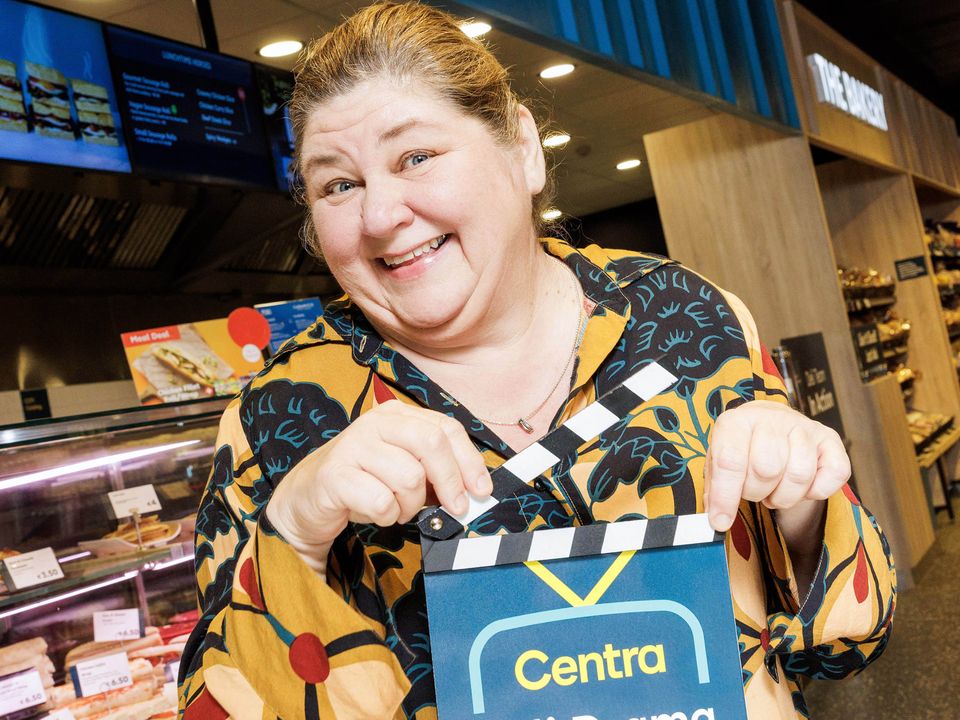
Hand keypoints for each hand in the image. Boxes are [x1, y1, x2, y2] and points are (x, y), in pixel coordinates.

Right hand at [266, 400, 491, 573]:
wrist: (308, 498)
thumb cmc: (364, 482)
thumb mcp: (404, 466)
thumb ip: (436, 469)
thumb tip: (476, 489)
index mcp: (397, 414)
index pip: (446, 428)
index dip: (470, 461)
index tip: (482, 491)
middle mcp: (375, 422)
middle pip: (432, 444)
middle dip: (450, 481)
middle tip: (454, 509)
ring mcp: (353, 446)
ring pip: (409, 477)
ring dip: (410, 505)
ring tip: (396, 508)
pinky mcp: (335, 475)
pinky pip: (381, 501)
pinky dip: (386, 516)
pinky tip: (374, 512)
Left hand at [704, 400, 849, 532]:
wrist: (770, 426)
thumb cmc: (742, 449)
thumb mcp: (718, 463)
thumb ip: (715, 490)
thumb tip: (717, 521)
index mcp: (737, 421)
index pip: (731, 462)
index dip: (725, 497)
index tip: (721, 521)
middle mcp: (772, 418)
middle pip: (766, 470)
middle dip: (757, 493)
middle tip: (754, 490)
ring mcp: (804, 426)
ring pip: (798, 475)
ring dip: (784, 496)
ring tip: (774, 488)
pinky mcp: (830, 438)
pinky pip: (833, 474)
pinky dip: (817, 492)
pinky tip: (801, 486)